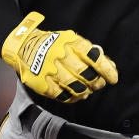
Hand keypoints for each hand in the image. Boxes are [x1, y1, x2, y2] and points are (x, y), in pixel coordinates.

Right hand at [1, 11, 117, 101]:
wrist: (25, 46)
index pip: (95, 58)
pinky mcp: (43, 83)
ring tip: (87, 90)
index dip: (107, 70)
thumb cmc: (54, 44)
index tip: (113, 78)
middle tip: (99, 84)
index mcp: (71, 43)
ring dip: (86, 91)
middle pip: (86, 75)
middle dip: (97, 82)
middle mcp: (61, 56)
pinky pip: (62, 96)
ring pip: (76, 87)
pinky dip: (72, 98)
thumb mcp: (72, 40)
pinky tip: (75, 95)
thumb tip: (110, 66)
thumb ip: (90, 52)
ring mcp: (51, 70)